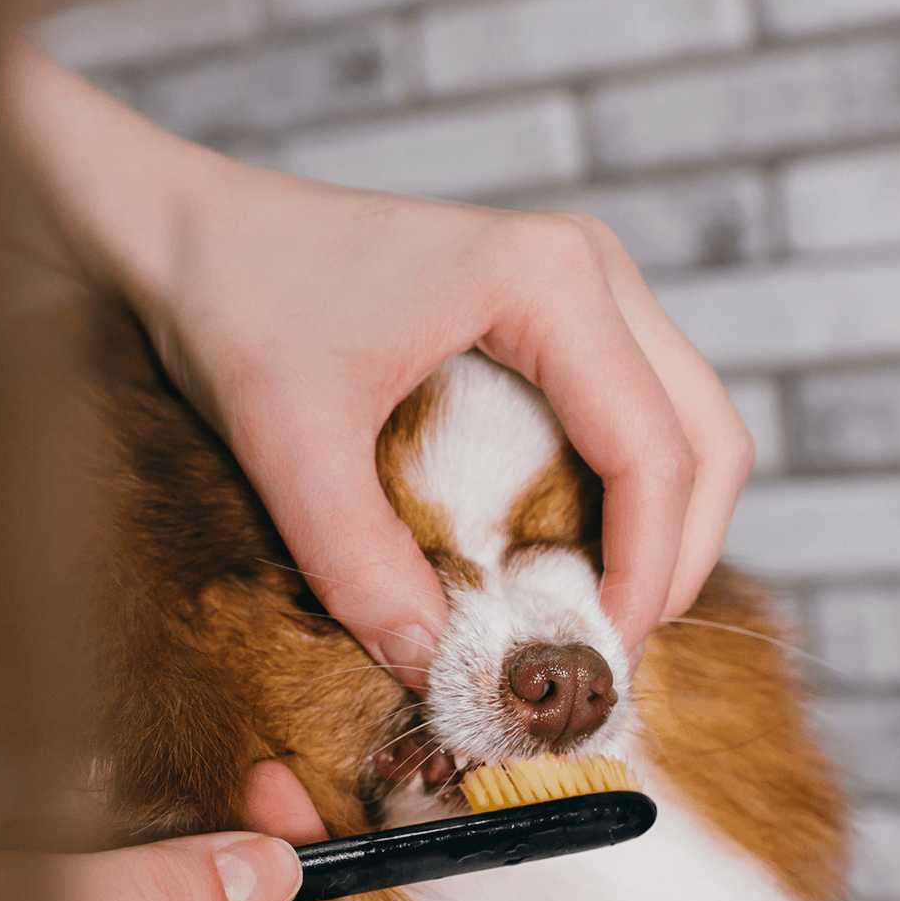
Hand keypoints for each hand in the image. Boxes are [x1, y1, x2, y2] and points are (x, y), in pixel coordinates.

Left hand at [2, 46, 753, 687]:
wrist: (191, 232)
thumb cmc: (236, 300)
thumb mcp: (286, 438)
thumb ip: (359, 561)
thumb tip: (438, 668)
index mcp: (549, 280)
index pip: (655, 451)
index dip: (649, 571)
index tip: (601, 657)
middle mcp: (590, 269)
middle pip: (708, 437)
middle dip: (680, 556)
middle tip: (612, 646)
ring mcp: (583, 285)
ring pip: (688, 426)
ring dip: (664, 527)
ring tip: (592, 611)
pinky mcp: (559, 312)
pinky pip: (639, 414)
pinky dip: (629, 495)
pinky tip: (563, 555)